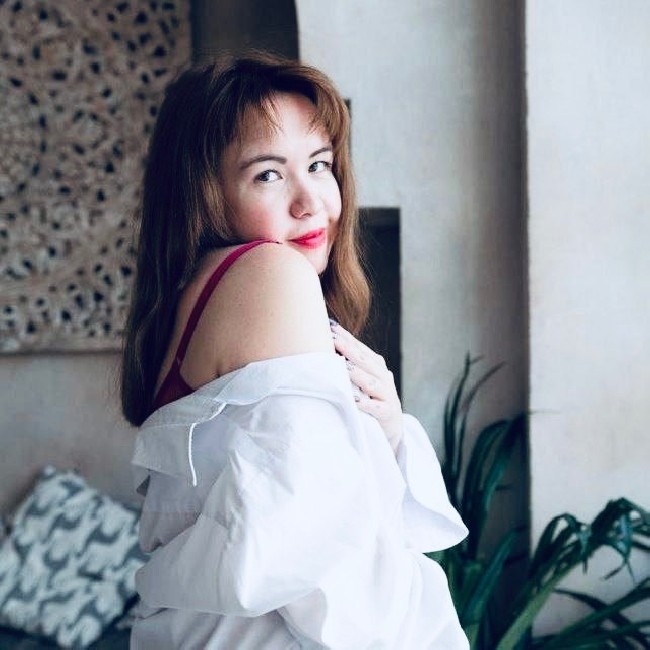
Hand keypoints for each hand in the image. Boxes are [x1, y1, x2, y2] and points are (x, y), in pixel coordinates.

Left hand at [330, 320, 402, 452]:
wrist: (391, 426)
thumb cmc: (370, 398)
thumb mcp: (362, 379)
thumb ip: (348, 364)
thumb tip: (323, 346)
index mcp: (376, 365)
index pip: (359, 348)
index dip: (345, 337)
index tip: (329, 326)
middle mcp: (383, 376)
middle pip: (365, 361)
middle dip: (348, 349)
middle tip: (332, 338)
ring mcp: (386, 394)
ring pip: (371, 382)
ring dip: (358, 374)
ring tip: (344, 367)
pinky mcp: (387, 412)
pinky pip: (376, 408)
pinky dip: (366, 404)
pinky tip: (355, 400)